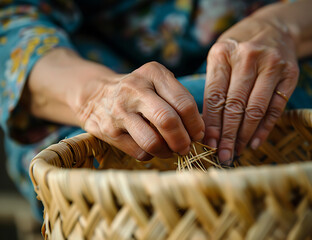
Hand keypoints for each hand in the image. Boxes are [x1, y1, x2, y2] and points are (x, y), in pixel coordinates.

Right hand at [78, 62, 204, 160]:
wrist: (94, 94)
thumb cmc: (138, 91)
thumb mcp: (157, 82)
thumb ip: (179, 100)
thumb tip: (201, 132)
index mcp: (153, 73)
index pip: (184, 103)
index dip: (196, 125)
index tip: (198, 134)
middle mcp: (135, 89)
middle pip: (168, 121)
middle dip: (183, 141)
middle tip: (187, 147)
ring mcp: (119, 111)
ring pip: (153, 142)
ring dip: (168, 152)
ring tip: (171, 150)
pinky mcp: (108, 131)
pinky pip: (140, 152)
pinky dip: (152, 155)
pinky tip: (152, 148)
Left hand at [203, 17, 298, 163]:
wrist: (274, 27)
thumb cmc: (239, 48)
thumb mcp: (220, 57)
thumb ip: (214, 86)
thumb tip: (208, 127)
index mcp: (223, 54)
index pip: (215, 96)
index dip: (212, 124)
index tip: (208, 144)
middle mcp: (247, 58)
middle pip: (235, 105)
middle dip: (227, 135)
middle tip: (223, 155)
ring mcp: (271, 65)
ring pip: (255, 109)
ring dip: (245, 135)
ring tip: (236, 152)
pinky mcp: (290, 74)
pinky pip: (275, 107)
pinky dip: (265, 128)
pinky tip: (255, 142)